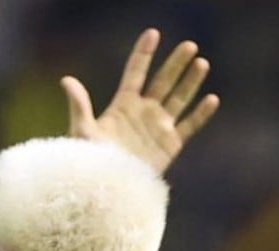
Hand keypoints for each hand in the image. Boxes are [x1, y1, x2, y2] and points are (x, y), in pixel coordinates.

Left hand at [62, 27, 219, 174]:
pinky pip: (190, 126)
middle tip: (189, 46)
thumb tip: (66, 80)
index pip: (135, 73)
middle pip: (163, 82)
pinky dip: (201, 114)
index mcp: (122, 106)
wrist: (105, 188)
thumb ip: (79, 105)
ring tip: (201, 63)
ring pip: (179, 98)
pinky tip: (211, 99)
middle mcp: (143, 112)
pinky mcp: (170, 144)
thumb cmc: (90, 161)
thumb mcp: (82, 130)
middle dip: (175, 64)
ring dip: (190, 82)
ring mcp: (158, 127)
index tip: (153, 34)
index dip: (143, 54)